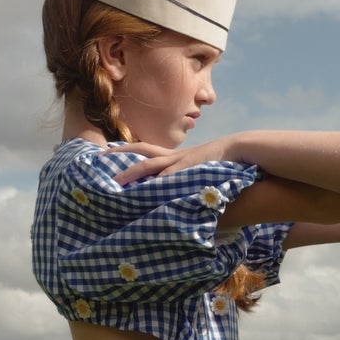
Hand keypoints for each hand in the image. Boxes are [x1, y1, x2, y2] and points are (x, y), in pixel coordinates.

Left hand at [111, 136, 248, 185]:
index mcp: (175, 156)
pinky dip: (156, 183)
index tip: (109, 151)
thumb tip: (178, 190)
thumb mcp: (200, 169)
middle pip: (142, 149)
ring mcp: (180, 162)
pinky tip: (144, 190)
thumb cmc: (223, 162)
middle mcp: (174, 156)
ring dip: (132, 172)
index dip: (127, 150)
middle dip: (120, 153)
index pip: (146, 150)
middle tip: (99, 156)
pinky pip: (168, 177)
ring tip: (115, 181)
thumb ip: (187, 177)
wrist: (239, 149)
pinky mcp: (189, 169)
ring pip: (150, 164)